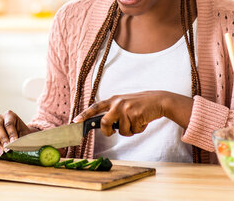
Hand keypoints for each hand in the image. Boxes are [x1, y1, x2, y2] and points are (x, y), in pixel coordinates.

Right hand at [0, 110, 34, 155]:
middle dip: (2, 138)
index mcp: (9, 115)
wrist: (20, 135)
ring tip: (0, 153)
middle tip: (6, 149)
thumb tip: (17, 146)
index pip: (9, 124)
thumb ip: (21, 138)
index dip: (11, 134)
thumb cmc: (23, 133)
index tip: (13, 143)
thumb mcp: (25, 134)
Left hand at [73, 91, 193, 136]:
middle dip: (108, 132)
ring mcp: (126, 108)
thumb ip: (113, 112)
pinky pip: (133, 131)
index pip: (95, 107)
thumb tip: (104, 126)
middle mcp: (118, 103)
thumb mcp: (124, 104)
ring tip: (136, 121)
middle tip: (113, 132)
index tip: (75, 121)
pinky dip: (138, 130)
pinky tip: (143, 120)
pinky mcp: (136, 114)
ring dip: (129, 131)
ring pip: (121, 130)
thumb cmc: (139, 105)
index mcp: (113, 100)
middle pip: (105, 123)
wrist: (158, 100)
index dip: (85, 114)